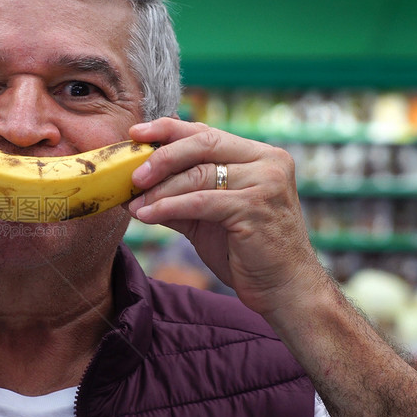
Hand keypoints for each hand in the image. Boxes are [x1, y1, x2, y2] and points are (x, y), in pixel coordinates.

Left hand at [127, 118, 328, 315]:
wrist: (284, 288)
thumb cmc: (246, 252)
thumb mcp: (208, 217)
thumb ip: (180, 196)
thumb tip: (134, 188)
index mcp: (259, 155)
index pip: (207, 132)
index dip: (169, 129)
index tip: (136, 132)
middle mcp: (267, 161)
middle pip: (203, 142)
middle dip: (162, 156)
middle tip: (132, 174)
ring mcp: (265, 182)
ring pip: (199, 173)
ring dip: (160, 189)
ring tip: (135, 203)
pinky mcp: (255, 207)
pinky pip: (200, 202)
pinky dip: (168, 207)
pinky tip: (146, 216)